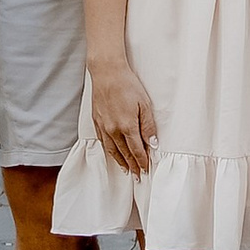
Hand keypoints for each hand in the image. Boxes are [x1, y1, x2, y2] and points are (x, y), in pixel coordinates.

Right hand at [90, 57, 159, 173]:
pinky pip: (103, 142)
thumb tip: (153, 144)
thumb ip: (148, 126)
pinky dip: (109, 151)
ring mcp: (103, 127)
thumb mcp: (144, 103)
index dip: (142, 162)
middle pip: (125, 153)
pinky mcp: (96, 122)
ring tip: (126, 170)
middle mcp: (114, 130)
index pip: (137, 151)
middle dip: (133, 166)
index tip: (146, 170)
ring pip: (113, 151)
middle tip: (138, 176)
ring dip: (120, 162)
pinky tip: (112, 154)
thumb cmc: (128, 85)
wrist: (107, 72)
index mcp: (127, 126)